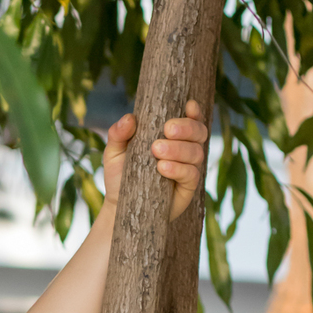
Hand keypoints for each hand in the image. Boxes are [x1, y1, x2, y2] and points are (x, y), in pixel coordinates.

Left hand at [102, 100, 208, 221]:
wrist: (118, 207)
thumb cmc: (120, 176)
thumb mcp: (114, 153)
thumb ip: (118, 134)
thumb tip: (129, 118)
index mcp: (172, 136)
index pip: (192, 119)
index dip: (194, 111)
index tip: (188, 105)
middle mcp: (184, 150)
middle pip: (199, 132)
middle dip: (186, 128)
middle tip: (167, 130)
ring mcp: (188, 169)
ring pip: (196, 152)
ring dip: (179, 149)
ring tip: (157, 150)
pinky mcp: (187, 189)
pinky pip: (191, 175)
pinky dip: (178, 169)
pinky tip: (163, 168)